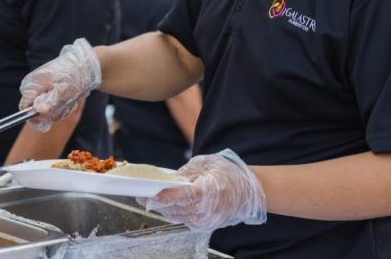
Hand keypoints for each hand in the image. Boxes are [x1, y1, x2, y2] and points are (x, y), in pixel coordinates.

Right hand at [19, 38, 100, 131]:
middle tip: (66, 105)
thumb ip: (51, 101)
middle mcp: (33, 87)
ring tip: (70, 100)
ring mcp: (40, 90)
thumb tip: (40, 111)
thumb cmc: (74, 75)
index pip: (24, 107)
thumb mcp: (65, 90)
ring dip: (60, 110)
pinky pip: (52, 107)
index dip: (34, 115)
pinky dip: (62, 107)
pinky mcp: (48, 92)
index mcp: (33, 84)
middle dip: (52, 112)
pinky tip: (70, 100)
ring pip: (46, 111)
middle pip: (36, 111)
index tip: (49, 117)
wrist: (84, 65)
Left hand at [139, 149, 266, 230]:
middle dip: (156, 203)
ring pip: (177, 217)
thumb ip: (187, 171)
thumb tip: (169, 179)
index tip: (148, 194)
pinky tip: (165, 205)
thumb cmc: (229, 173)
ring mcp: (207, 220)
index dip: (163, 196)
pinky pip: (184, 220)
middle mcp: (208, 209)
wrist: (250, 192)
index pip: (182, 196)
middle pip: (175, 209)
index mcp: (210, 190)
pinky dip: (173, 213)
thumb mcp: (208, 163)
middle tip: (140, 195)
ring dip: (162, 209)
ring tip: (148, 199)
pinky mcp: (206, 226)